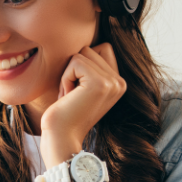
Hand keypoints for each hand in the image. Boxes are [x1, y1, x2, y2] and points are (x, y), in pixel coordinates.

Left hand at [40, 43, 125, 164]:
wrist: (61, 138)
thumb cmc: (64, 113)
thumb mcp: (82, 87)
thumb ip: (90, 67)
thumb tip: (85, 43)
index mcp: (119, 82)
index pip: (101, 48)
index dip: (81, 65)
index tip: (77, 90)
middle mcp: (120, 82)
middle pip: (90, 48)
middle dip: (73, 69)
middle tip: (72, 95)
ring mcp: (112, 82)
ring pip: (81, 53)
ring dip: (68, 74)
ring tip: (70, 96)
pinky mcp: (99, 82)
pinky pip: (74, 61)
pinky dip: (64, 78)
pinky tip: (68, 97)